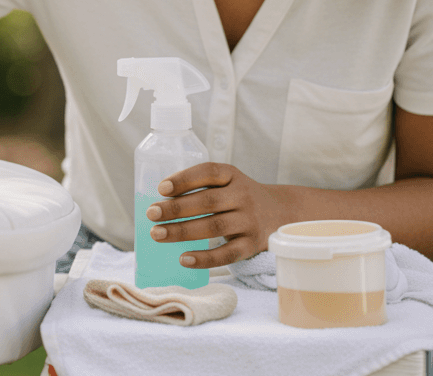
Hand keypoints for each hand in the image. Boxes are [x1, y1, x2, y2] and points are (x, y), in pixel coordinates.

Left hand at [145, 163, 287, 268]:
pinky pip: (227, 253)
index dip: (185, 179)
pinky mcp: (252, 245)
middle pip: (207, 202)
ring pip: (214, 227)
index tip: (162, 188)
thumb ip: (200, 188)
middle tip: (151, 214)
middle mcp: (243, 196)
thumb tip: (159, 205)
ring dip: (183, 231)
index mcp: (232, 176)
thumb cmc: (238, 198)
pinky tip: (184, 259)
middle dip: (176, 208)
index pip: (208, 172)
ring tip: (157, 234)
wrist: (280, 213)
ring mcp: (249, 221)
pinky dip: (205, 258)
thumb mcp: (226, 183)